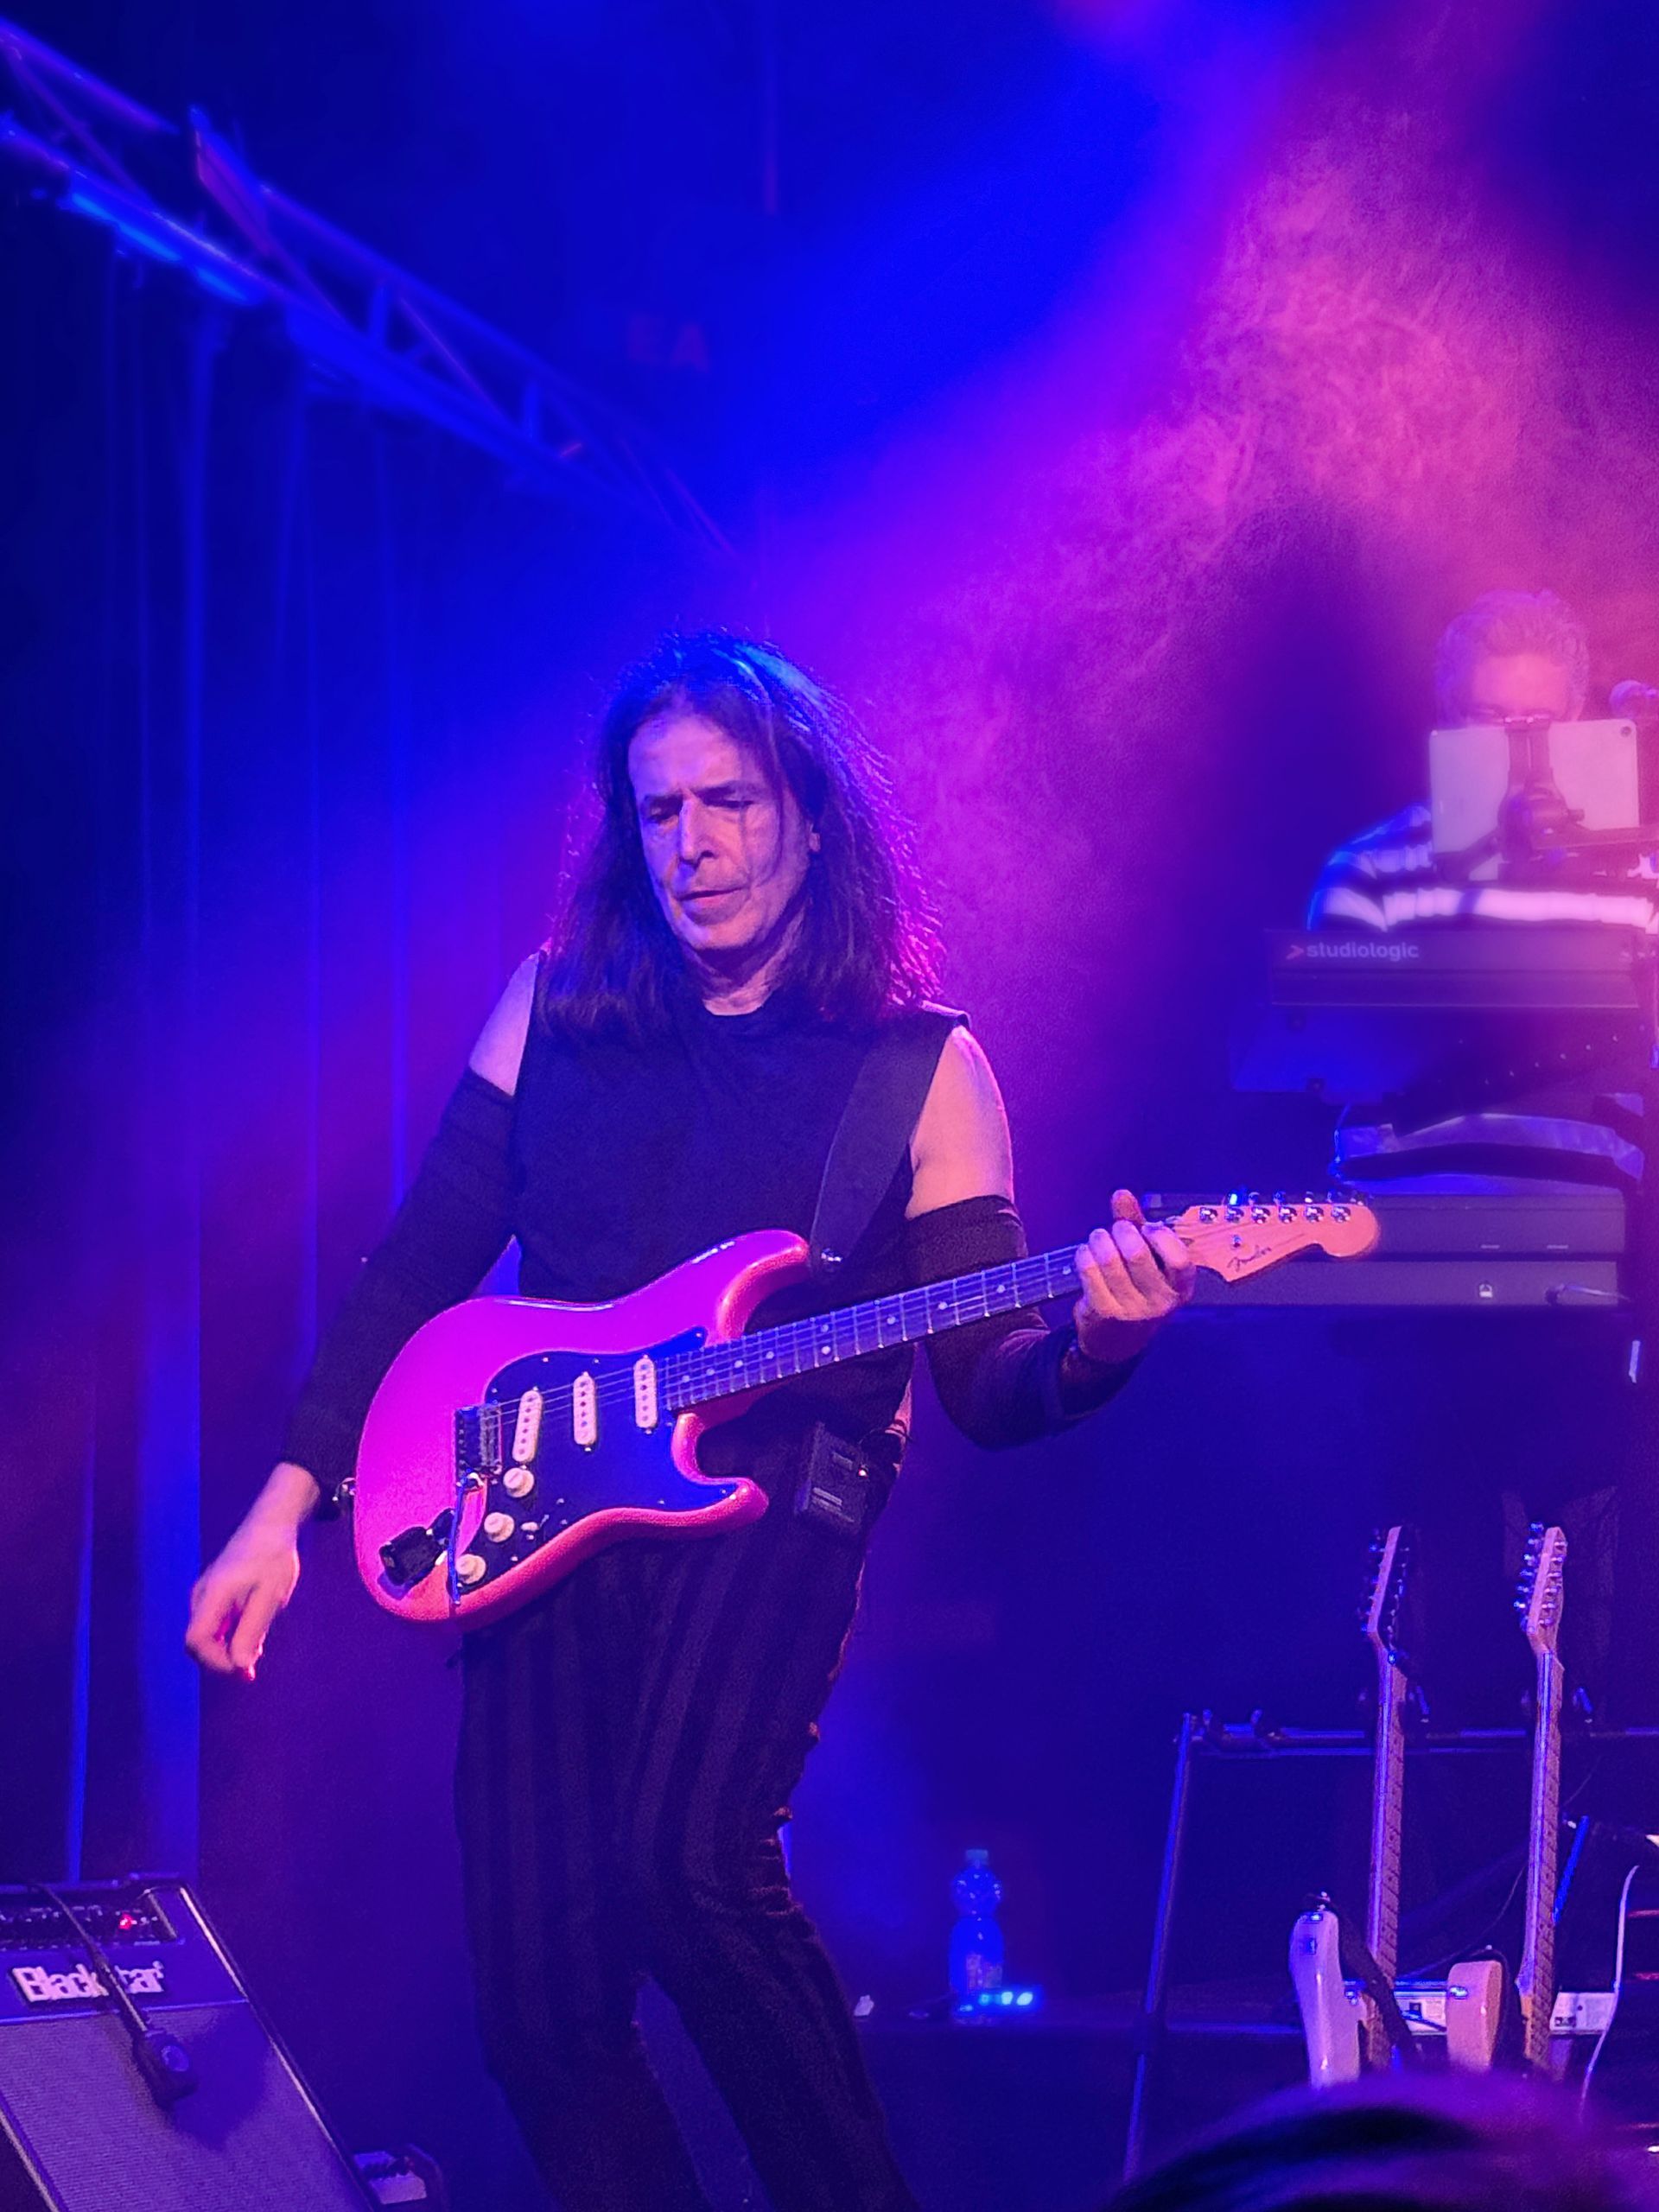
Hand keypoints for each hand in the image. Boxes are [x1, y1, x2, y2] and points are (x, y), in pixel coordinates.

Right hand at [185, 1463, 316, 1680]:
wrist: (271, 1525)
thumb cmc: (274, 1558)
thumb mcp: (270, 1597)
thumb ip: (252, 1631)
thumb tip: (239, 1668)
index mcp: (213, 1595)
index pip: (196, 1641)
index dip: (216, 1662)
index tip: (245, 1668)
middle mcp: (201, 1596)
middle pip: (198, 1642)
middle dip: (223, 1659)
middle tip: (253, 1668)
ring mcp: (205, 1595)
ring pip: (207, 1635)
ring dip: (227, 1649)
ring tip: (257, 1651)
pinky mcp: (212, 1595)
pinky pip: (214, 1625)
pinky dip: (229, 1637)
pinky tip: (252, 1635)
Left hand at [1072, 1189, 1196, 1366]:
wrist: (1116, 1342)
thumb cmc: (1136, 1290)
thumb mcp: (1148, 1261)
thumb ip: (1138, 1225)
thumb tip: (1121, 1194)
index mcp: (1180, 1289)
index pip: (1180, 1260)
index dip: (1160, 1236)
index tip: (1146, 1228)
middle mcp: (1160, 1303)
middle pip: (1137, 1252)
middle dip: (1121, 1230)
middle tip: (1115, 1230)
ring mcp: (1132, 1310)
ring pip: (1108, 1258)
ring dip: (1098, 1239)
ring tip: (1098, 1240)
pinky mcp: (1104, 1312)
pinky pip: (1088, 1269)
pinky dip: (1083, 1254)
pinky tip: (1086, 1254)